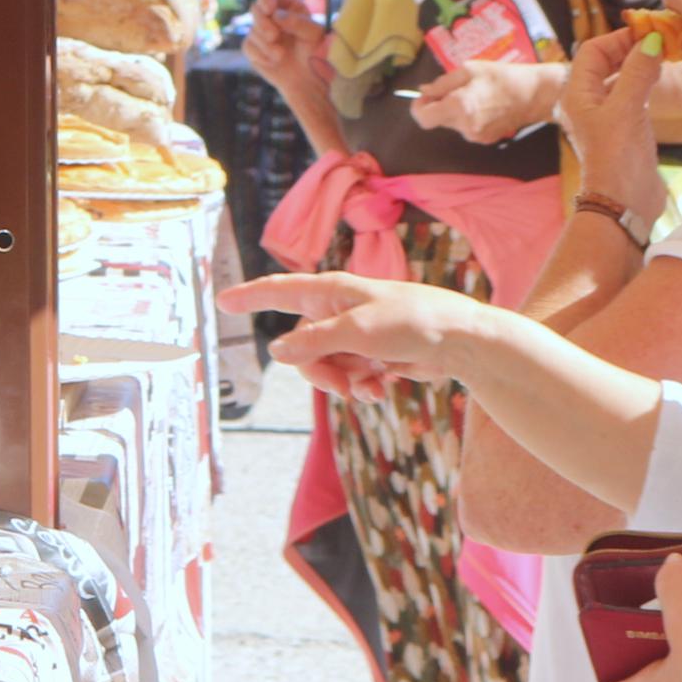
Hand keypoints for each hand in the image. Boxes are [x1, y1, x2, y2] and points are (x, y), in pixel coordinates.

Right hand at [217, 270, 498, 408]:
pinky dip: (361, 387)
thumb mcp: (358, 332)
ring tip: (372, 387)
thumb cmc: (412, 322)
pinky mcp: (372, 355)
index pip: (279, 291)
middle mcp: (338, 311)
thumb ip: (314, 342)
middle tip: (341, 386)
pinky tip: (382, 389)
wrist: (460, 341)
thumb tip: (276, 352)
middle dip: (317, 372)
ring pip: (325, 367)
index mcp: (330, 292)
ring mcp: (354, 335)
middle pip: (301, 347)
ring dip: (343, 383)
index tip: (221, 300)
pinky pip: (348, 377)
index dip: (250, 296)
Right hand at [244, 0, 333, 106]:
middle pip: (256, 9)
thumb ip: (298, 22)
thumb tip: (277, 16)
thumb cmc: (314, 53)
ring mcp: (261, 31)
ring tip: (280, 55)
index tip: (268, 9)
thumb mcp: (314, 35)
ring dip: (265, 44)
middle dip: (263, 23)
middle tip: (274, 36)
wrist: (306, 79)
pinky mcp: (253, 47)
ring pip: (252, 30)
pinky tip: (273, 61)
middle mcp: (272, 16)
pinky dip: (260, 55)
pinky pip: (248, 46)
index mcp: (289, 6)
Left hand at [402, 57, 563, 145]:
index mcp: (459, 106)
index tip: (426, 95)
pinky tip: (484, 105)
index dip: (419, 106)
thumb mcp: (469, 70)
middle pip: (437, 120)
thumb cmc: (503, 77)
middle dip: (439, 105)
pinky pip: (466, 128)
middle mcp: (464, 126)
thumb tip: (424, 90)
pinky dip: (468, 117)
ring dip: (454, 110)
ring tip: (474, 95)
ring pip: (452, 124)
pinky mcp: (485, 140)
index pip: (423, 118)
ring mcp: (475, 136)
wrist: (535, 95)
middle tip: (453, 88)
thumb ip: (443, 82)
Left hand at [554, 25, 666, 210]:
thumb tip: (652, 41)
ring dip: (638, 65)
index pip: (592, 51)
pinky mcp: (622, 129)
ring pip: (619, 78)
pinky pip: (630, 95)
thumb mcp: (627, 108)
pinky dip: (644, 83)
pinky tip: (659, 79)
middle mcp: (585, 103)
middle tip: (660, 40)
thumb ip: (638, 72)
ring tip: (663, 55)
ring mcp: (603, 117)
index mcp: (575, 95)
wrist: (624, 203)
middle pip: (604, 62)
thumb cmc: (617, 157)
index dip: (618, 37)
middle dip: (630, 48)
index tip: (648, 31)